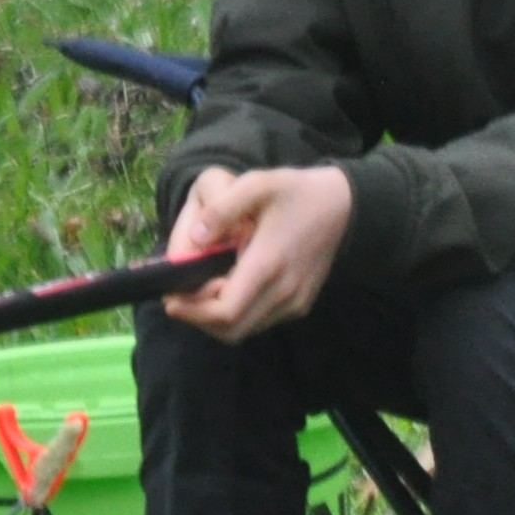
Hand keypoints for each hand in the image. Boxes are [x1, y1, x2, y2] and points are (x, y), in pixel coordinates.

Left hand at [163, 166, 352, 342]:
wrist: (344, 204)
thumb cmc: (296, 191)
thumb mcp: (257, 184)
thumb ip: (221, 210)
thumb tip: (194, 239)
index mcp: (269, 265)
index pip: (224, 311)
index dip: (193, 312)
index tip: (171, 298)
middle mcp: (284, 292)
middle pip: (231, 330)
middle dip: (198, 318)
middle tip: (179, 297)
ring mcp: (295, 302)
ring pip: (245, 330)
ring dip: (216, 319)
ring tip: (199, 291)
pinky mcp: (300, 304)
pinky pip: (260, 322)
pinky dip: (237, 315)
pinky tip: (226, 289)